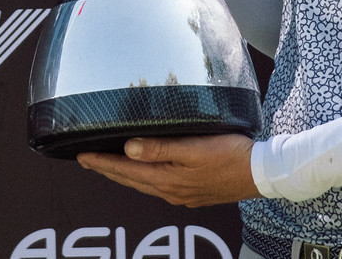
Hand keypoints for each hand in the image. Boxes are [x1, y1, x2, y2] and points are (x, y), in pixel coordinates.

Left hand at [75, 134, 259, 206]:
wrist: (261, 174)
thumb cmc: (231, 155)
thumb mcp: (194, 147)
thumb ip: (160, 148)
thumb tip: (128, 148)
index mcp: (168, 180)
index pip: (125, 170)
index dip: (101, 162)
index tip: (81, 156)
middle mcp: (171, 191)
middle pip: (130, 180)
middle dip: (107, 170)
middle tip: (86, 161)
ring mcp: (182, 195)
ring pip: (143, 185)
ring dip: (123, 175)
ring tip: (108, 166)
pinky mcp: (193, 193)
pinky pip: (158, 186)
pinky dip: (143, 178)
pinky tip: (144, 173)